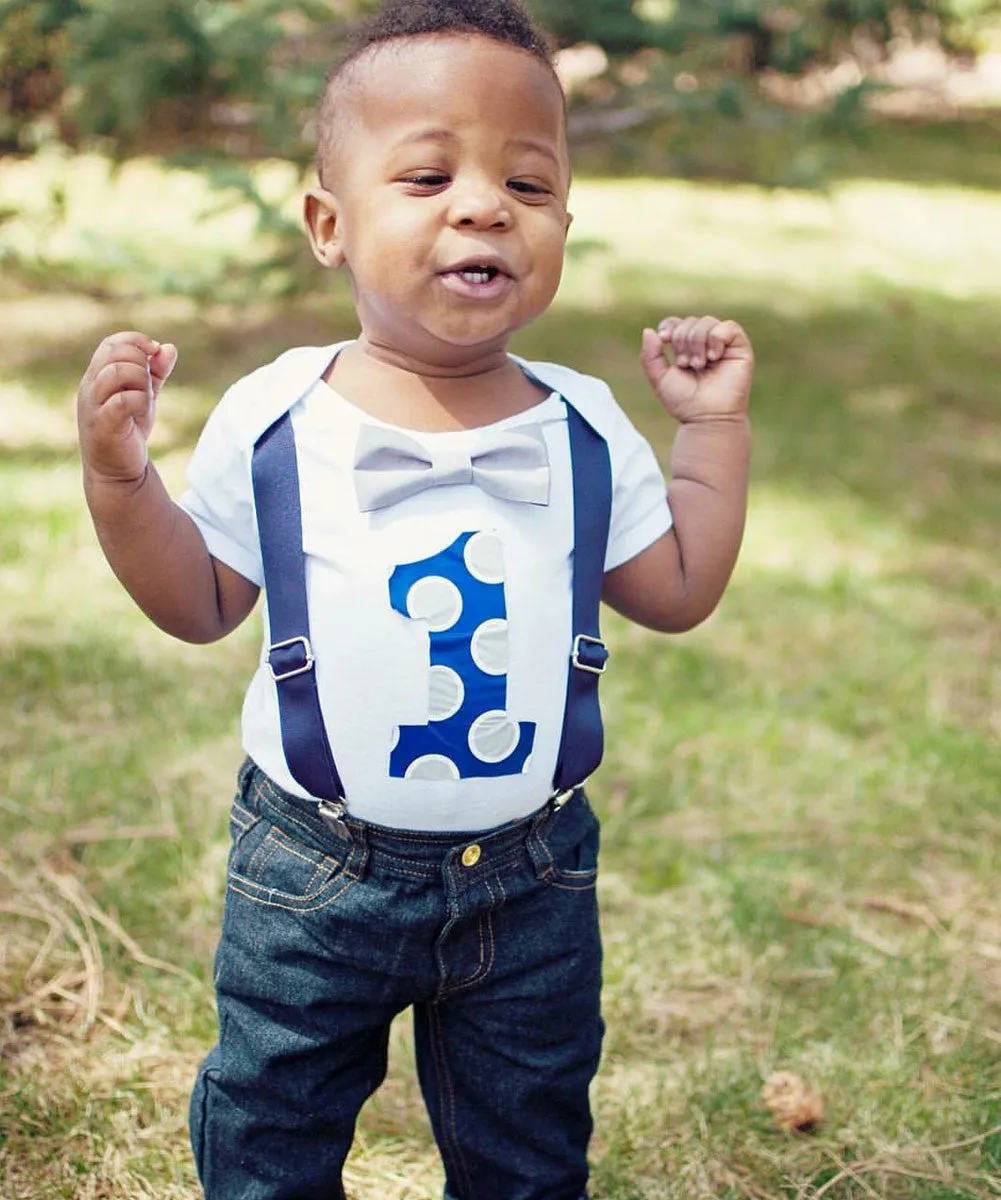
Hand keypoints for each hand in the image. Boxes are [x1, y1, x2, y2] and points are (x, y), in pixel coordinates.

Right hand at [77, 332, 177, 482]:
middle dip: (141, 363)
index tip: (155, 353)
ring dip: (141, 382)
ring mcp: (94, 406)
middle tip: (150, 385)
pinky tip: (144, 412)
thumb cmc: (129, 429)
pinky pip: (122, 401)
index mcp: (97, 376)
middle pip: (114, 353)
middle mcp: (90, 387)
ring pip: (117, 373)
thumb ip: (156, 372)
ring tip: (147, 399)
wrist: (118, 471)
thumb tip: (169, 348)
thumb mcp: (145, 395)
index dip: (135, 341)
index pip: (110, 343)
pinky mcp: (103, 426)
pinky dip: (140, 401)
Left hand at [640, 316, 752, 423]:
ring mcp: (723, 344)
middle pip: (690, 321)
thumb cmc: (685, 402)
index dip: (669, 326)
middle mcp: (705, 343)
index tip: (665, 340)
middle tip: (687, 365)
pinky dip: (716, 339)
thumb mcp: (660, 378)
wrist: (707, 417)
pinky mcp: (740, 347)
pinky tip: (713, 357)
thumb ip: (650, 356)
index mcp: (686, 349)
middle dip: (683, 341)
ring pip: (707, 322)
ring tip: (699, 365)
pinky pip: (727, 327)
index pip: (676, 322)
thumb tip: (648, 330)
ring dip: (697, 343)